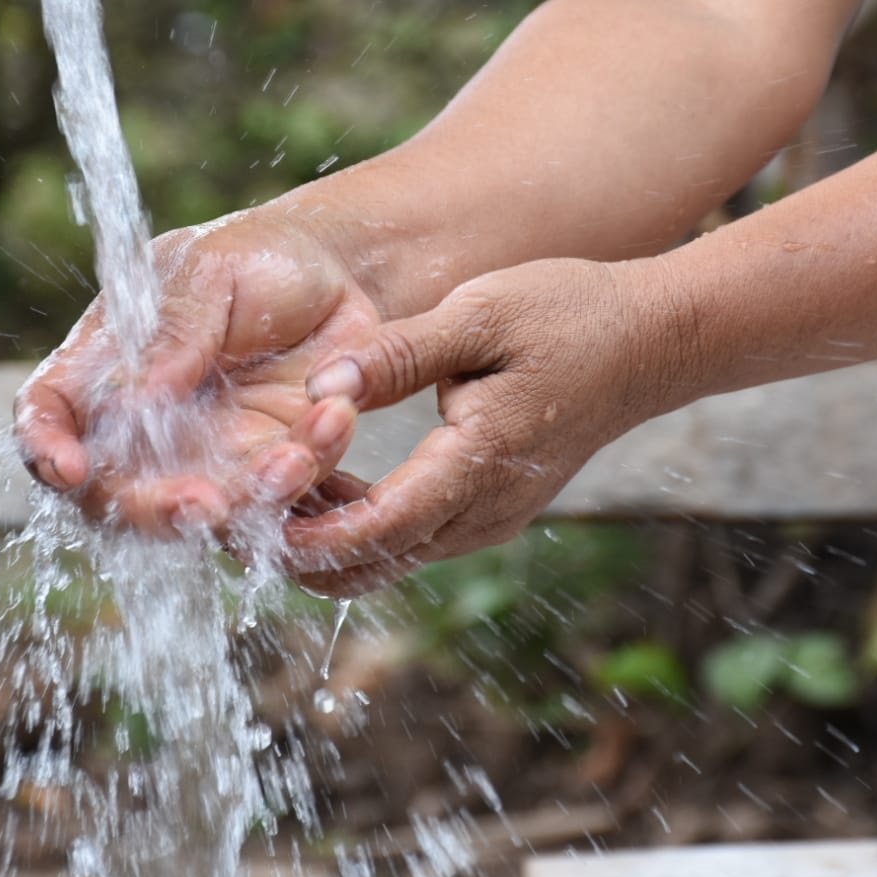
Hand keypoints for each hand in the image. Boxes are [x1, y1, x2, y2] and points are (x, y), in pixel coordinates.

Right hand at [14, 208, 377, 538]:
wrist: (342, 271)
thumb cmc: (259, 256)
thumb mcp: (211, 273)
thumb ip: (174, 332)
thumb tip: (136, 397)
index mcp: (107, 362)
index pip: (50, 412)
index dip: (45, 446)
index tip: (68, 469)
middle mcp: (146, 424)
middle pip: (117, 494)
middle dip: (156, 511)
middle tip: (206, 504)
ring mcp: (208, 455)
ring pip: (206, 512)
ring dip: (250, 498)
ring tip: (296, 453)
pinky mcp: (269, 468)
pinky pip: (279, 499)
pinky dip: (307, 473)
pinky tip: (333, 419)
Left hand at [282, 257, 683, 596]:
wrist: (649, 343)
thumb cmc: (568, 316)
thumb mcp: (481, 313)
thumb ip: (398, 353)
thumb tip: (321, 384)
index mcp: (479, 464)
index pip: (379, 530)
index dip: (306, 537)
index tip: (243, 521)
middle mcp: (484, 511)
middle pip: (372, 563)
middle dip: (297, 552)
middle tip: (227, 517)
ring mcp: (489, 517)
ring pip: (388, 558)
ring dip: (324, 542)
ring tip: (256, 497)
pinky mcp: (488, 508)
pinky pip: (410, 536)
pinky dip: (358, 526)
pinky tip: (316, 483)